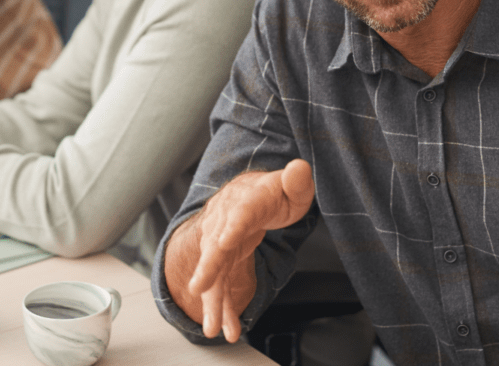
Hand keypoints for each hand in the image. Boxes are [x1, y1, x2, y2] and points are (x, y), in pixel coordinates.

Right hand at [167, 159, 314, 342]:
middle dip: (208, 268)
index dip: (231, 229)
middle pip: (215, 246)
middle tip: (199, 287)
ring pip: (213, 272)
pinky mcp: (221, 261)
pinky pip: (219, 285)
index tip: (223, 244)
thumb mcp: (290, 186)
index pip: (238, 214)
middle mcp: (225, 222)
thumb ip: (295, 181)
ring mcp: (219, 243)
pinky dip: (221, 307)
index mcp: (245, 200)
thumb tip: (299, 168)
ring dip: (212, 299)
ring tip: (214, 327)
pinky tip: (227, 330)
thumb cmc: (272, 192)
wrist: (246, 194)